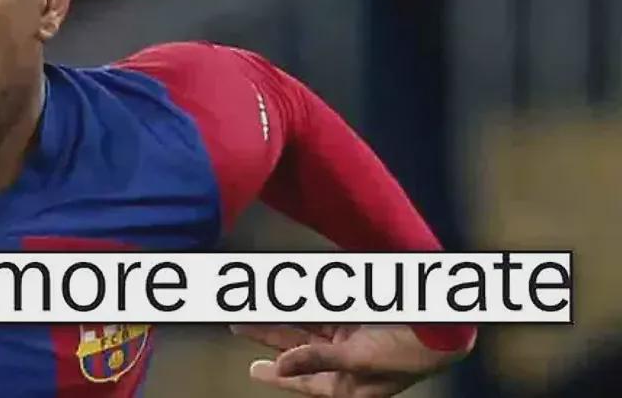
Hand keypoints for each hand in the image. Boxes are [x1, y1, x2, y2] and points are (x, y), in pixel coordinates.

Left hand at [231, 324, 472, 396]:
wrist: (446, 323)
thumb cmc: (410, 351)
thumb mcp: (360, 359)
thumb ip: (317, 360)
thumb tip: (282, 368)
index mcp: (352, 386)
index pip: (307, 383)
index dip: (278, 376)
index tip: (254, 370)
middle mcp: (348, 363)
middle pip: (299, 348)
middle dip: (268, 336)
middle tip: (237, 325)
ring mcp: (351, 338)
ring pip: (304, 326)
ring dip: (278, 318)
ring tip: (247, 311)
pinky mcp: (356, 317)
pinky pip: (319, 310)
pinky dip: (299, 304)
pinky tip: (276, 297)